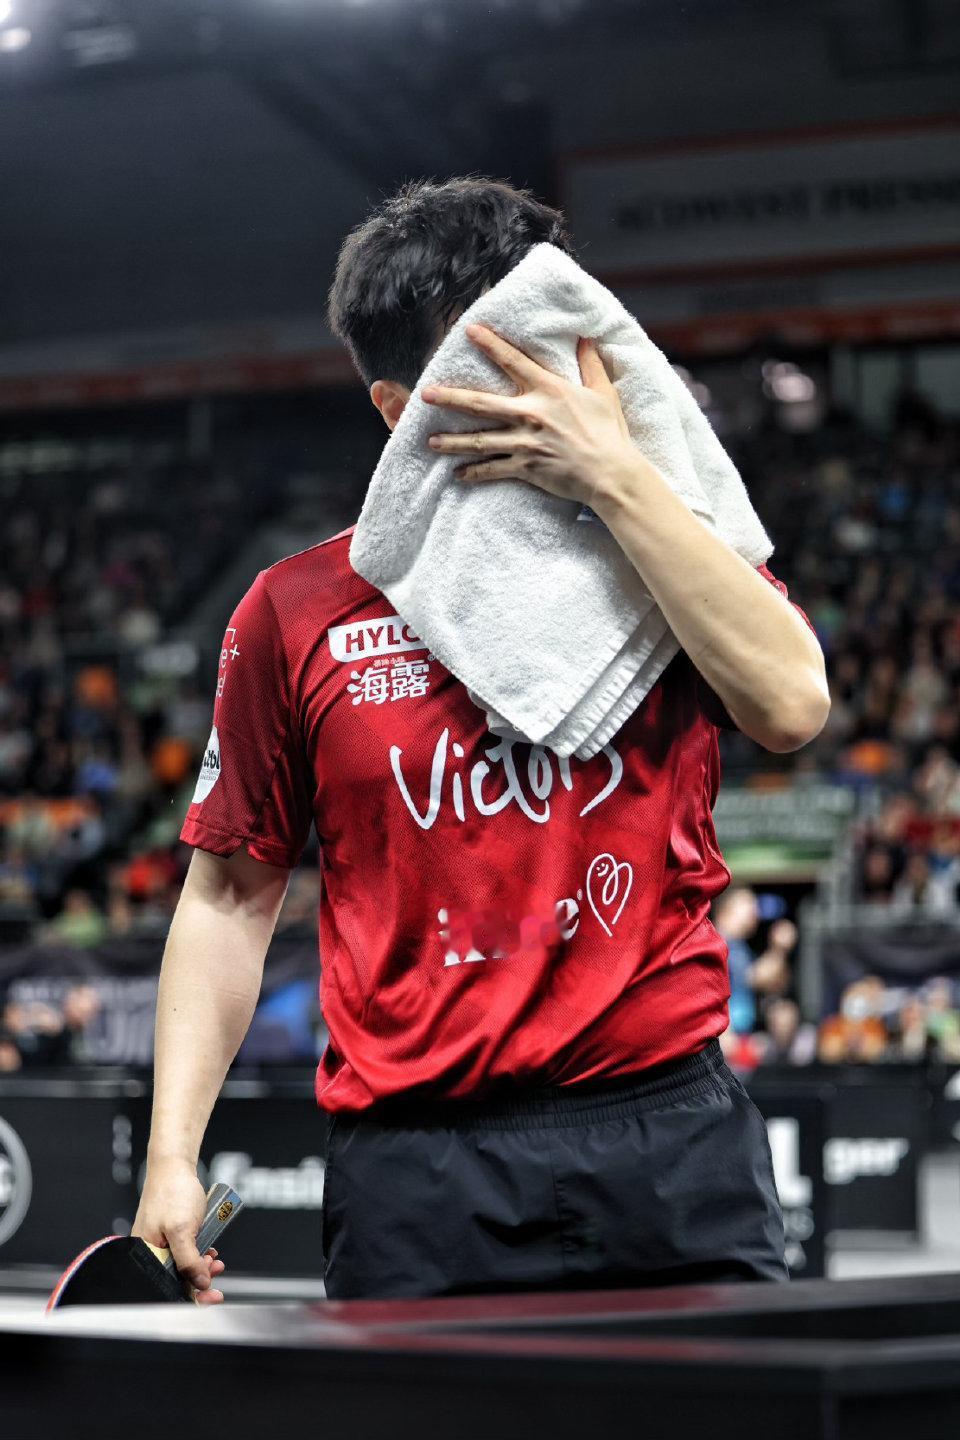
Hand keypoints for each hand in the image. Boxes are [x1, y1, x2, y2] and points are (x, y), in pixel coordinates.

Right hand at [133, 1157, 225, 1304]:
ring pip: (183, 1266)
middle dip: (199, 1280)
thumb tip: (200, 1284)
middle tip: (216, 1277)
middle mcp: (151, 1252)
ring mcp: (161, 1242)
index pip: (166, 1286)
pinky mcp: (171, 1234)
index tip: (210, 1297)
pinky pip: (185, 1251)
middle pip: (175, 1278)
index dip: (190, 1295)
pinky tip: (210, 1251)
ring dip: (202, 1267)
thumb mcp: (182, 1229)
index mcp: (146, 1254)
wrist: (174, 1164)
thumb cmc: (172, 1192)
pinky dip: (199, 1254)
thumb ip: (189, 1259)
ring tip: (215, 1261)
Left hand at [421, 323, 637, 508]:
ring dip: (452, 442)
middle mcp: (531, 414)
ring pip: (479, 441)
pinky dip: (474, 473)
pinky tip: (457, 475)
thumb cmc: (610, 432)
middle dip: (450, 399)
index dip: (490, 344)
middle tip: (425, 394)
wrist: (611, 473)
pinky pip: (493, 470)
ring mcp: (525, 443)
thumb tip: (585, 338)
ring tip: (430, 441)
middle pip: (481, 403)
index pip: (513, 361)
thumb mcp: (603, 392)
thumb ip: (590, 364)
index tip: (469, 331)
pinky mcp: (526, 468)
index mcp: (548, 390)